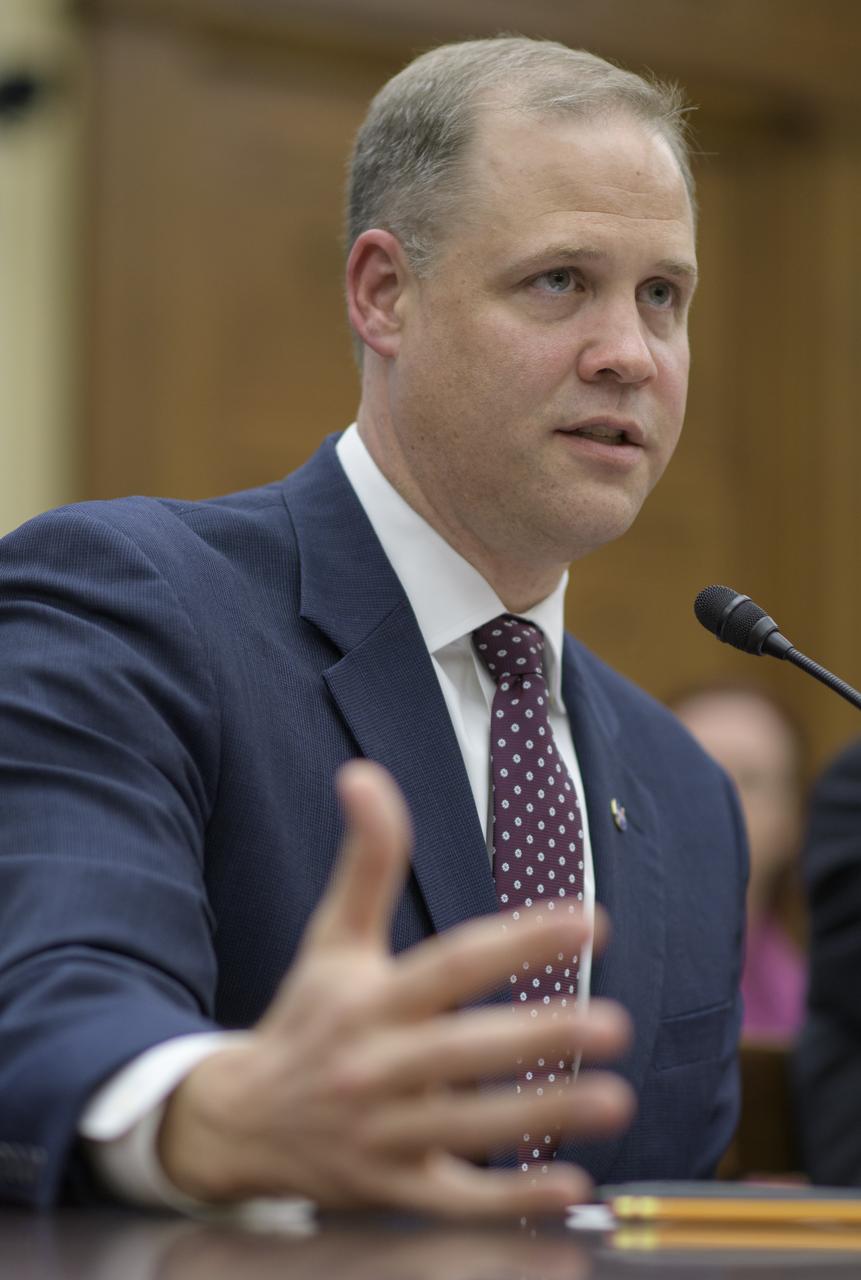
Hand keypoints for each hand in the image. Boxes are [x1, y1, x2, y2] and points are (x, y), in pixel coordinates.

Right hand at [158, 760, 633, 1216]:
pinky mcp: (390, 1189)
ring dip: (544, 1117)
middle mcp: (375, 1065)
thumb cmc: (306, 1017)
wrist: (238, 1122)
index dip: (520, 941)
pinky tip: (568, 1186)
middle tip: (613, 1022)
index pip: (452, 964)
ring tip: (617, 1098)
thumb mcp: (332, 938)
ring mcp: (381, 1134)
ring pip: (470, 1129)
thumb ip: (365, 861)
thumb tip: (364, 772)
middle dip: (538, 1037)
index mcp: (368, 998)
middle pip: (464, 1050)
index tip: (589, 924)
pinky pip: (454, 1199)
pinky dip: (509, 1200)